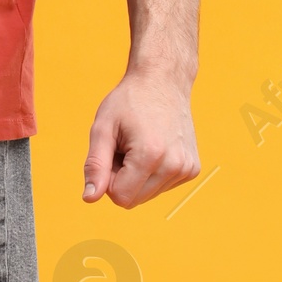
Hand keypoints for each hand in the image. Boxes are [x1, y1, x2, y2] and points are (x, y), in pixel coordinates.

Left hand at [84, 70, 198, 207]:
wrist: (163, 81)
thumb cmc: (129, 101)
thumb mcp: (103, 128)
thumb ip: (95, 165)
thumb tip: (89, 198)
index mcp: (150, 156)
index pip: (120, 197)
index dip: (109, 178)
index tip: (113, 151)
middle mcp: (174, 166)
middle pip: (133, 200)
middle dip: (122, 178)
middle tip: (125, 147)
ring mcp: (187, 169)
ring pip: (147, 195)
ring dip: (136, 176)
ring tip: (140, 145)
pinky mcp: (192, 169)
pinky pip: (161, 187)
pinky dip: (152, 172)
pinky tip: (154, 147)